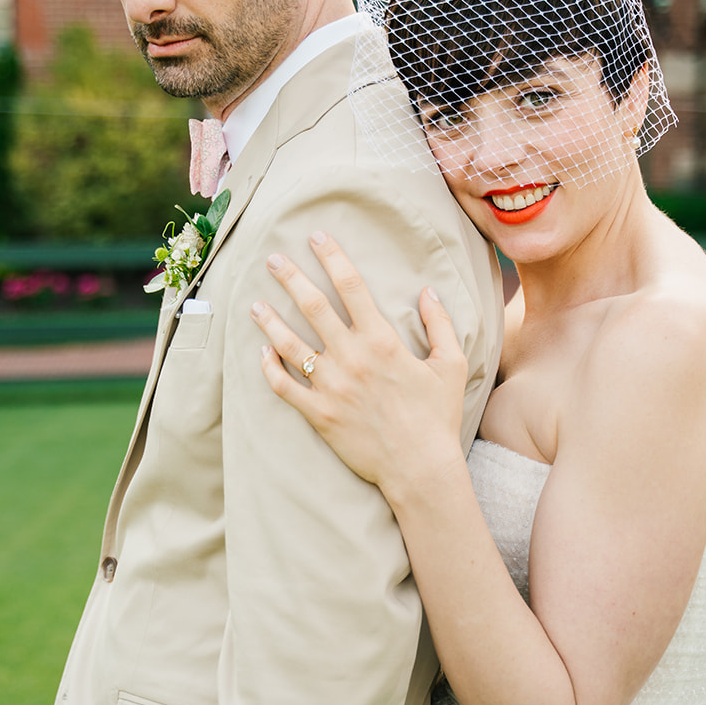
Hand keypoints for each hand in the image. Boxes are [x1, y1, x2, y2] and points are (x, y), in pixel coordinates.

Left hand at [250, 231, 467, 500]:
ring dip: (269, 320)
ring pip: (289, 344)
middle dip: (289, 277)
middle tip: (272, 259)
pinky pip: (284, 387)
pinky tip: (262, 354)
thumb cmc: (437, 416)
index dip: (332, 256)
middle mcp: (351, 358)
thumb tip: (428, 291)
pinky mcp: (319, 414)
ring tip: (255, 304)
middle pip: (312, 306)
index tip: (316, 237)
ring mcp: (331, 387)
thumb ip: (439, 324)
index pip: (351, 286)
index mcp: (382, 340)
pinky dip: (269, 369)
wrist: (420, 468)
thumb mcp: (450, 365)